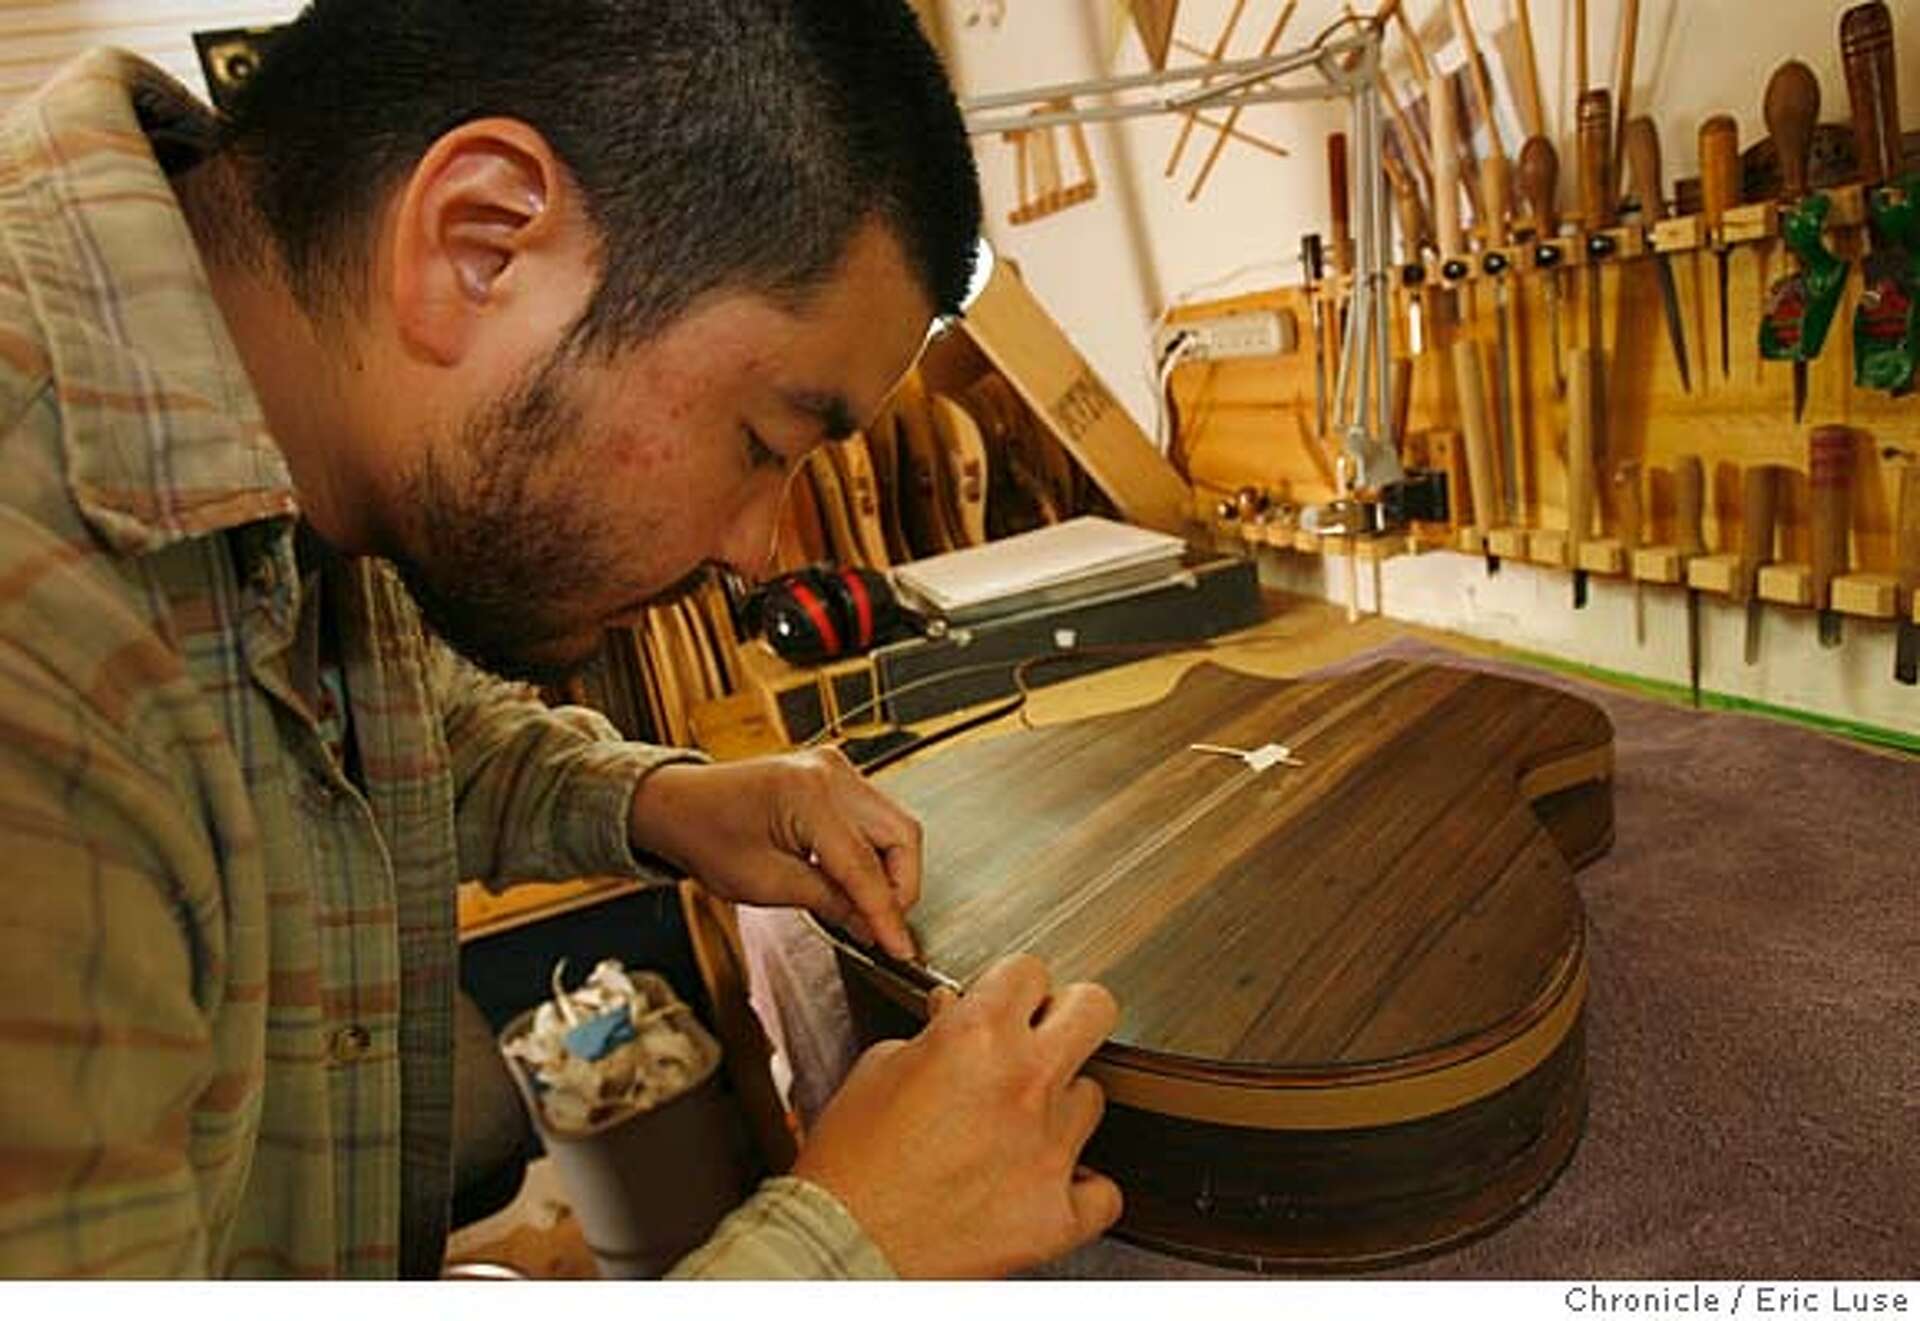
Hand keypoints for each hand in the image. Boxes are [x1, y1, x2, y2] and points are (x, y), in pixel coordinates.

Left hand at [630, 750, 921, 959]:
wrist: (680, 804)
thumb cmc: (706, 836)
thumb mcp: (764, 883)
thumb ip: (827, 902)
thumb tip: (871, 925)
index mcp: (808, 796)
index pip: (866, 866)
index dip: (887, 914)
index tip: (900, 948)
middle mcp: (830, 773)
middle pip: (901, 834)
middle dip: (900, 887)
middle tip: (882, 928)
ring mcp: (836, 768)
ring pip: (895, 825)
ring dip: (889, 870)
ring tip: (863, 906)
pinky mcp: (834, 775)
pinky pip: (875, 816)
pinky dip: (873, 851)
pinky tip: (851, 879)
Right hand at [791, 954, 1122, 1277]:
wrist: (841, 1246)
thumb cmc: (848, 1164)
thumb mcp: (879, 1069)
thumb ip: (934, 1033)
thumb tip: (957, 1012)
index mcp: (976, 1036)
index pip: (1030, 970)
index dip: (1013, 985)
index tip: (1006, 1001)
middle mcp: (1024, 1084)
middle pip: (1095, 1009)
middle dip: (1069, 1015)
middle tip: (1043, 1036)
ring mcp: (1050, 1150)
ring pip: (1094, 1098)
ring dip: (1061, 1106)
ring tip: (1018, 1125)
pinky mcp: (1058, 1212)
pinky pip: (1103, 1189)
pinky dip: (1080, 1186)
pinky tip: (1047, 1179)